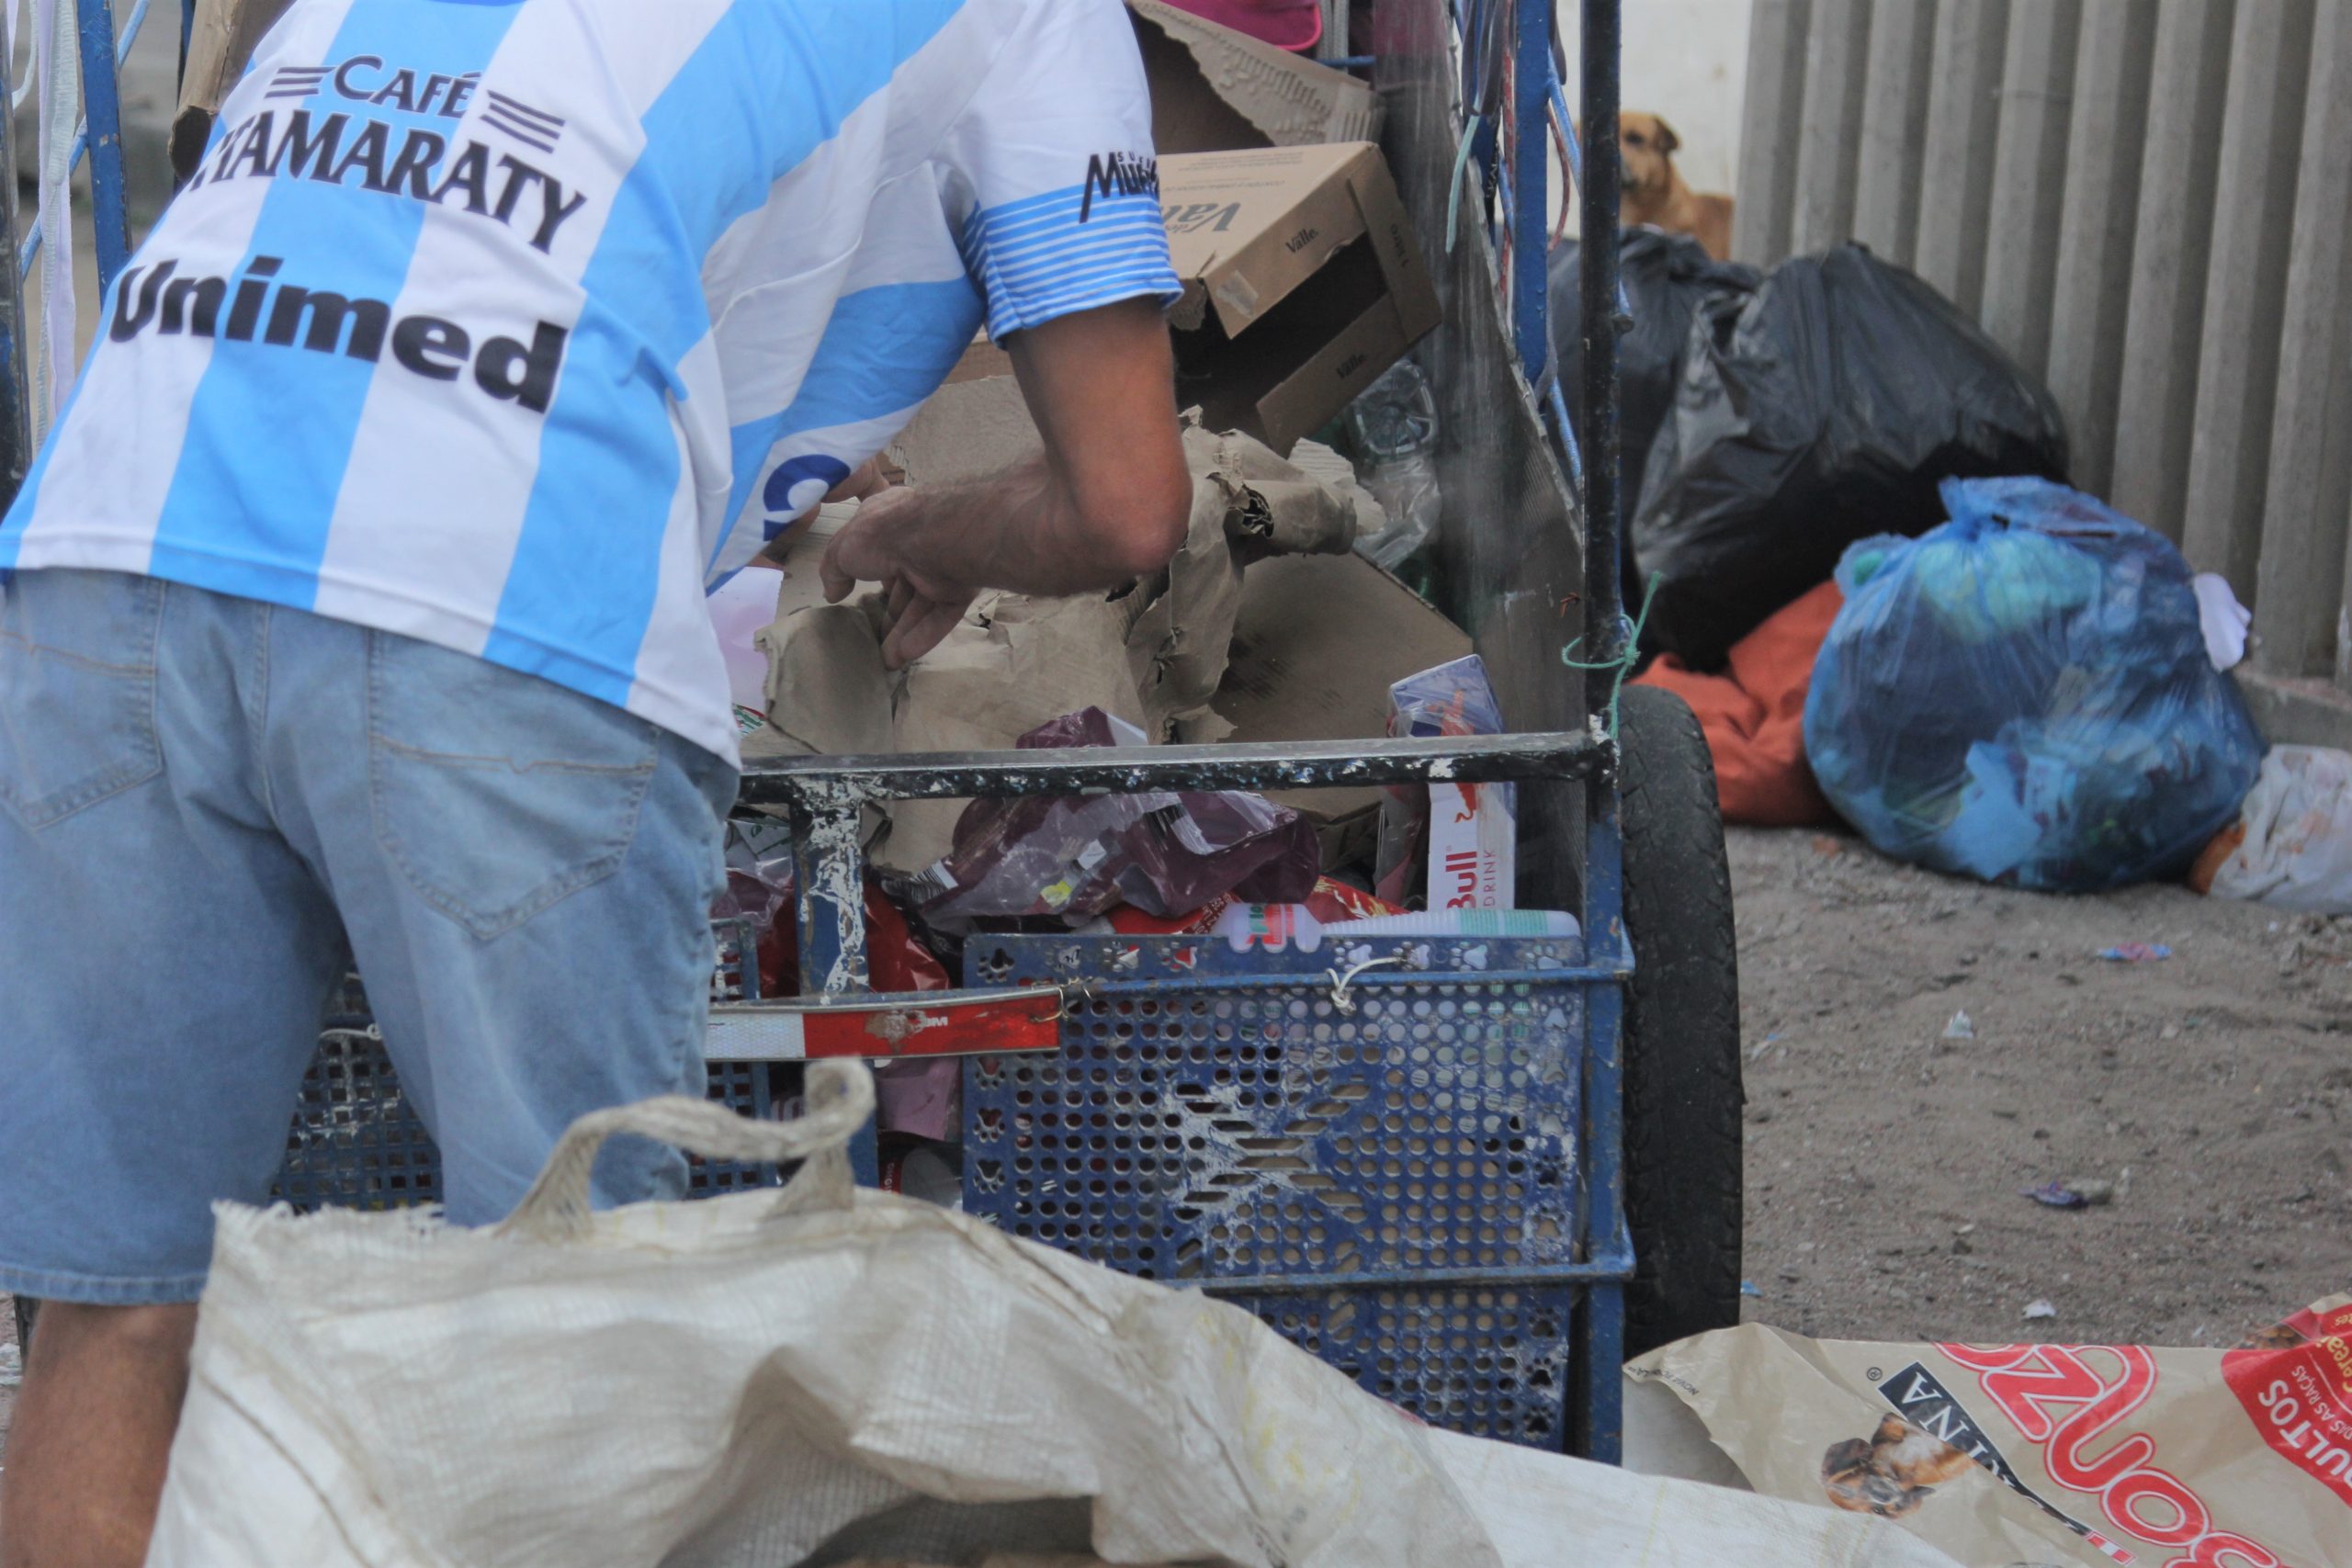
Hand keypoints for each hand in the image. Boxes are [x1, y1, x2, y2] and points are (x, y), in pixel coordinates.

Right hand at [819, 489, 975, 667]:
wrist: (933, 537)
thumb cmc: (881, 535)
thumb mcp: (842, 549)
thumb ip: (834, 571)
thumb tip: (831, 594)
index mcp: (893, 526)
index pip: (882, 554)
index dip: (871, 576)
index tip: (859, 600)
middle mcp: (920, 545)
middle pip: (904, 586)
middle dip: (890, 615)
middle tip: (874, 640)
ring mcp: (943, 566)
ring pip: (922, 605)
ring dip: (902, 633)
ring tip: (886, 661)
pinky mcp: (962, 588)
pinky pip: (941, 615)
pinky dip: (923, 636)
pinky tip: (904, 656)